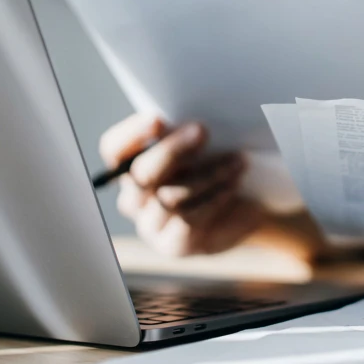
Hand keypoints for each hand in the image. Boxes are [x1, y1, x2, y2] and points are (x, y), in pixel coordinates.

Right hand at [99, 114, 264, 256]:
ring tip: (237, 160)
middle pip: (141, 174)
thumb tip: (188, 121)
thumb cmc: (220, 167)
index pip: (115, 149)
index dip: (132, 134)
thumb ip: (186, 133)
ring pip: (169, 198)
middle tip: (202, 131)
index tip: (159, 119)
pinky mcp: (173, 244)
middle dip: (172, 150)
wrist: (248, 208)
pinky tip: (234, 183)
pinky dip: (215, 197)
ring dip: (208, 174)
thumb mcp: (204, 146)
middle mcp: (134, 198)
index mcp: (132, 167)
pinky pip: (189, 219)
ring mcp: (150, 225)